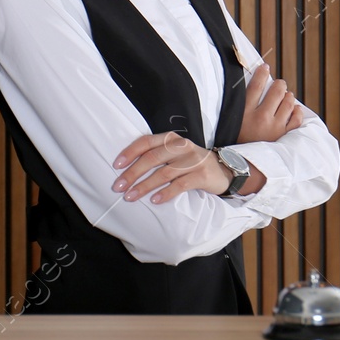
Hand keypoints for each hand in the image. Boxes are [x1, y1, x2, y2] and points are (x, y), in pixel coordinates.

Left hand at [111, 132, 231, 203]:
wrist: (223, 171)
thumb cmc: (190, 163)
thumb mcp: (173, 154)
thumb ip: (155, 155)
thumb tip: (125, 169)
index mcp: (169, 138)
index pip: (145, 142)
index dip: (129, 153)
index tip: (116, 166)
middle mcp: (181, 146)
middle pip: (151, 159)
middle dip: (132, 173)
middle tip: (118, 187)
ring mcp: (193, 160)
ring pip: (163, 173)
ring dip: (144, 186)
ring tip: (131, 196)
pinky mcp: (202, 175)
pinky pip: (180, 185)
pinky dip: (165, 193)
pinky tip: (154, 200)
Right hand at [237, 63, 302, 142]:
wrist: (242, 166)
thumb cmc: (235, 140)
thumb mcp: (231, 122)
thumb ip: (239, 105)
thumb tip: (251, 86)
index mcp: (244, 113)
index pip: (255, 85)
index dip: (262, 73)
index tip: (265, 67)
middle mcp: (261, 118)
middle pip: (277, 91)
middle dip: (280, 84)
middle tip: (279, 84)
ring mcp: (276, 127)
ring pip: (289, 102)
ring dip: (288, 96)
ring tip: (286, 96)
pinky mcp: (286, 136)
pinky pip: (298, 117)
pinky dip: (297, 110)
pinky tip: (293, 109)